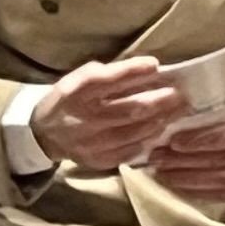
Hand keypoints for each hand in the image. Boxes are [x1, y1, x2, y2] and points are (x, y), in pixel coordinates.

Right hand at [30, 58, 182, 171]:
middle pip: (128, 110)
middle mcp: (82, 118)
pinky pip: (130, 150)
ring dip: (159, 121)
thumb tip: (146, 68)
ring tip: (177, 111)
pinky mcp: (97, 160)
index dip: (131, 72)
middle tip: (180, 95)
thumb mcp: (79, 80)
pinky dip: (148, 139)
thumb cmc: (69, 100)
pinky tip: (161, 130)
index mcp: (74, 92)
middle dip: (158, 101)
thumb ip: (108, 75)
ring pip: (134, 132)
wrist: (44, 135)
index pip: (105, 80)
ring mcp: (90, 142)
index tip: (155, 65)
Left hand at [143, 112, 224, 211]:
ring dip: (183, 178)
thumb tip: (187, 120)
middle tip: (154, 157)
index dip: (198, 140)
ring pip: (215, 181)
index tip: (173, 140)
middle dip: (181, 160)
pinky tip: (177, 187)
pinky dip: (195, 192)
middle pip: (216, 160)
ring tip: (159, 173)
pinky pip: (220, 196)